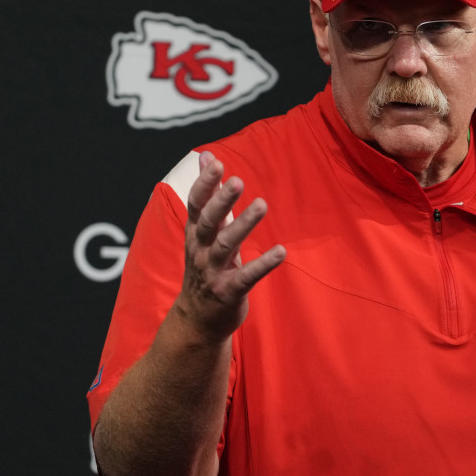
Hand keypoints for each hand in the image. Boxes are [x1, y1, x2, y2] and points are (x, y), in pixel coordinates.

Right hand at [177, 151, 285, 343]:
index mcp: (195, 234)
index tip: (216, 163)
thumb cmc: (205, 266)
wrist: (198, 320)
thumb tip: (206, 155)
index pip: (195, 205)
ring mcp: (213, 272)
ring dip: (243, 224)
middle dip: (221, 201)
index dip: (204, 184)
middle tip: (237, 179)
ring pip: (226, 245)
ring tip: (262, 204)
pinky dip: (263, 264)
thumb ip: (208, 194)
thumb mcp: (203, 230)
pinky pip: (247, 276)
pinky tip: (280, 251)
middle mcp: (200, 250)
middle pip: (208, 222)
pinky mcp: (229, 292)